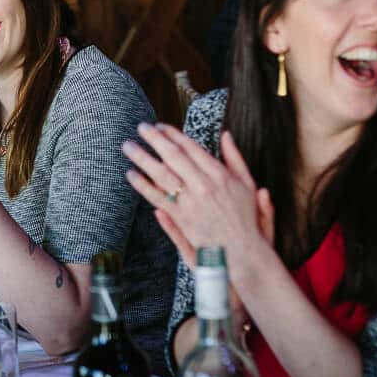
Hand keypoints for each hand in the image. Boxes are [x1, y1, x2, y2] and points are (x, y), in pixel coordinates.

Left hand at [124, 125, 274, 288]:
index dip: (173, 134)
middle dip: (154, 139)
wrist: (242, 251)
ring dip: (142, 157)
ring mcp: (190, 201)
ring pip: (161, 173)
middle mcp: (203, 184)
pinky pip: (157, 197)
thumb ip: (235, 158)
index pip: (190, 147)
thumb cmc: (245, 218)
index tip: (160, 126)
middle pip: (173, 155)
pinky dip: (142, 185)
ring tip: (128, 146)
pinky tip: (131, 175)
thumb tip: (226, 135)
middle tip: (141, 127)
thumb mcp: (248, 184)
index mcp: (219, 173)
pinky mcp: (181, 217)